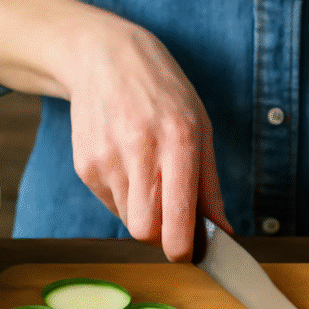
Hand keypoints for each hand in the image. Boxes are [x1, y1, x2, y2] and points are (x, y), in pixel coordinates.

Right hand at [0, 0, 231, 260]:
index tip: (189, 252)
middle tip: (173, 220)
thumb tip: (224, 233)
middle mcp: (140, 151)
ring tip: (150, 176)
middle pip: (146, 231)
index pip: (175, 220)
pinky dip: (125, 197)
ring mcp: (106, 159)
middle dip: (162, 236)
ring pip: (128, 220)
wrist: (103, 56)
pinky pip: (111, 203)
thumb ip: (210, 187)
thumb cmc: (163, 92)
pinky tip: (128, 164)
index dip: (182, 248)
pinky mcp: (84, 165)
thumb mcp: (200, 128)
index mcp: (178, 141)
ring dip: (145, 213)